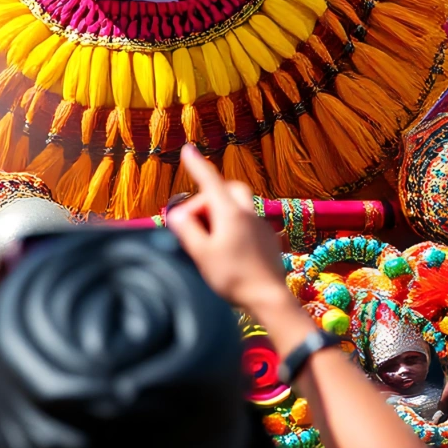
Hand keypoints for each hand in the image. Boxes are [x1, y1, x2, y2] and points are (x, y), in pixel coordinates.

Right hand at [162, 146, 291, 313]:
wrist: (269, 297)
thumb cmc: (232, 276)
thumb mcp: (201, 254)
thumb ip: (186, 230)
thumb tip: (177, 214)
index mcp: (230, 212)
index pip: (210, 180)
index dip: (197, 165)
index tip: (188, 149)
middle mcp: (248, 213)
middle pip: (229, 189)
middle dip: (211, 195)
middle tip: (197, 219)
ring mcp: (261, 225)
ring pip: (240, 206)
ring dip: (223, 212)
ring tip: (211, 237)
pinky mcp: (269, 239)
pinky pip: (249, 222)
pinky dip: (235, 226)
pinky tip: (230, 248)